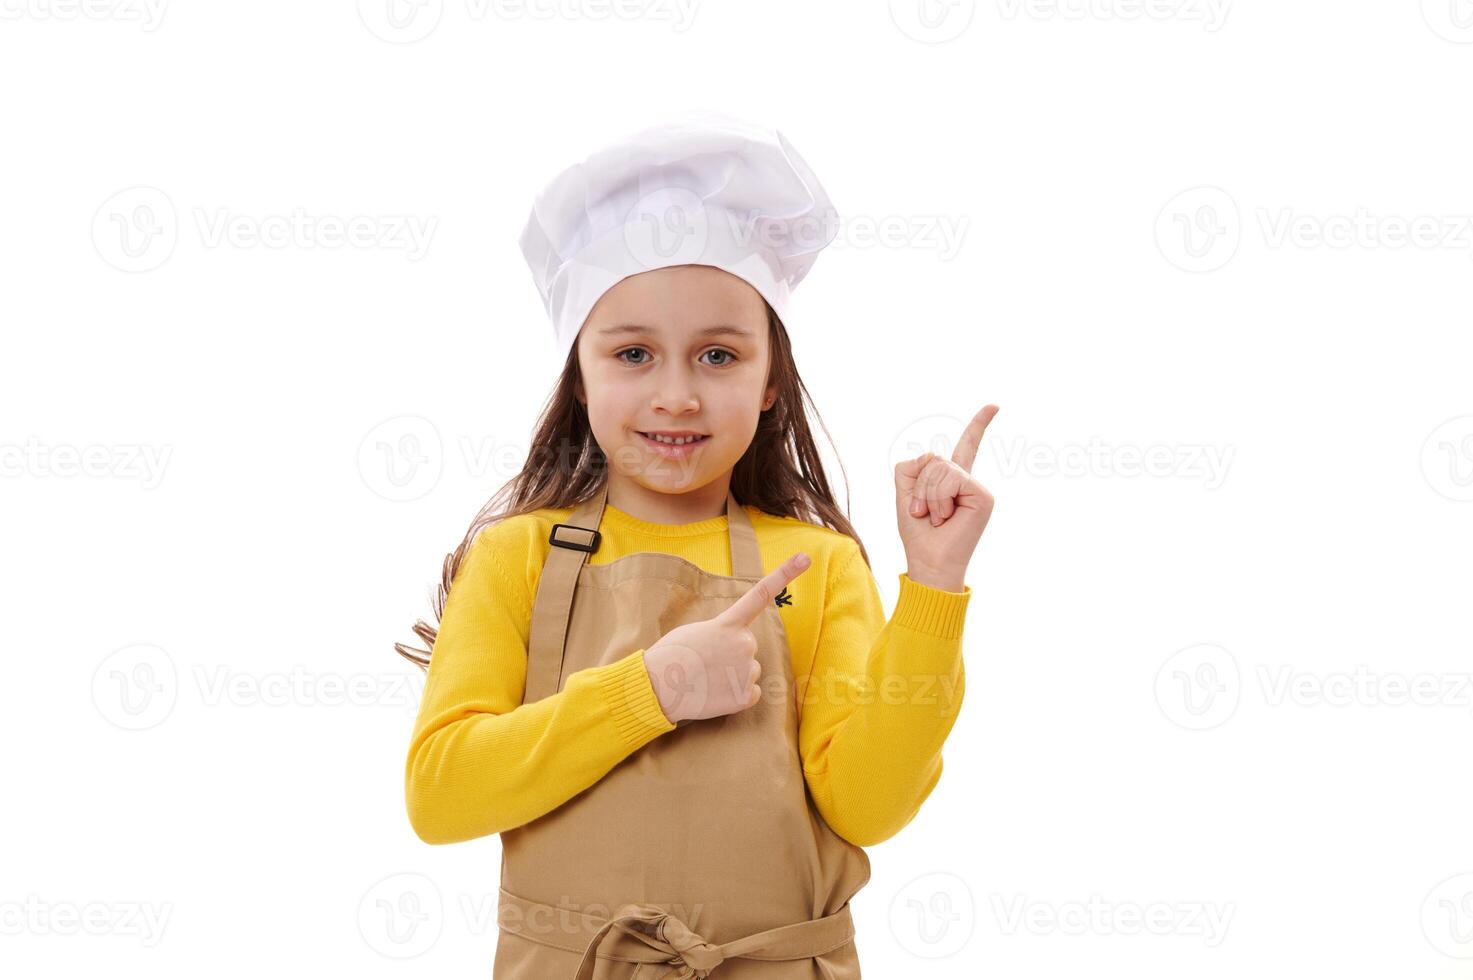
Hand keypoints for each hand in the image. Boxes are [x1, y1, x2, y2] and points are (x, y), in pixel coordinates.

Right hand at [642, 551, 812, 723]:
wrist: (658, 688)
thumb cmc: (669, 657)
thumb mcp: (694, 632)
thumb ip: (720, 633)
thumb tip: (730, 650)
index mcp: (729, 624)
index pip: (760, 594)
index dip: (784, 574)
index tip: (804, 558)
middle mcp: (744, 643)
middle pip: (747, 647)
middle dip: (730, 654)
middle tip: (705, 662)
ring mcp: (747, 670)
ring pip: (748, 671)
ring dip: (730, 675)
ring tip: (705, 678)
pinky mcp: (745, 696)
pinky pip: (749, 693)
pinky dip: (734, 695)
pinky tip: (715, 694)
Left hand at [894, 405, 998, 591]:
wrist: (929, 562)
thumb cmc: (918, 534)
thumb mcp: (905, 494)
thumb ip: (913, 467)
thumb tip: (934, 456)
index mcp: (952, 480)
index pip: (966, 447)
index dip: (979, 426)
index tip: (994, 405)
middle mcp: (968, 481)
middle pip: (933, 458)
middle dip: (918, 486)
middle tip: (922, 513)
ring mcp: (978, 488)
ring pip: (940, 468)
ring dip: (927, 495)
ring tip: (935, 518)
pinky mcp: (983, 496)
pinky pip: (951, 478)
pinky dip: (938, 498)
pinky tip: (946, 517)